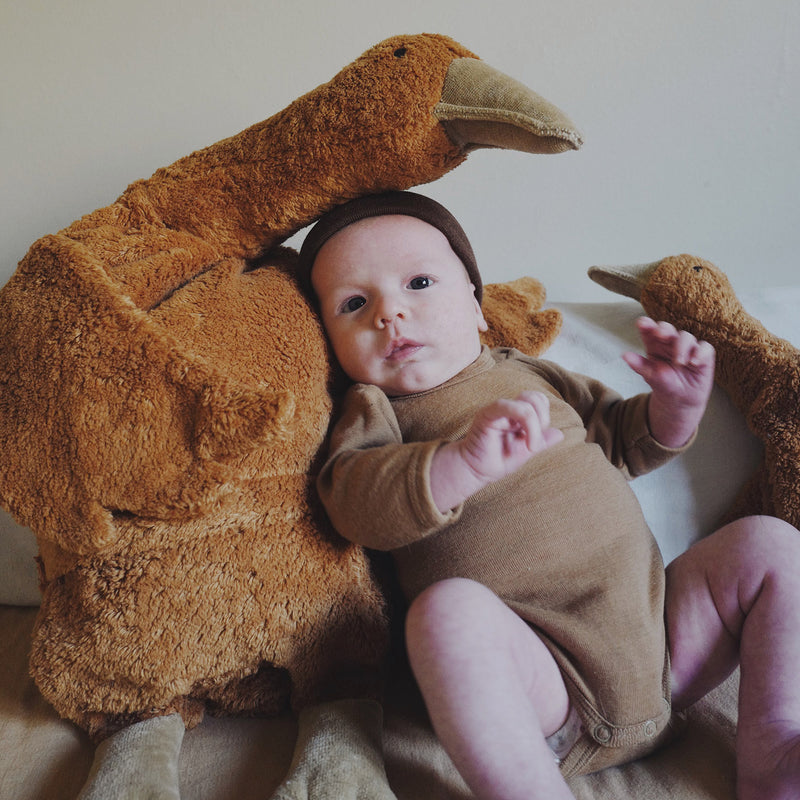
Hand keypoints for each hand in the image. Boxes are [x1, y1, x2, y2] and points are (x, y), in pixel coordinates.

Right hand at [459, 391, 563, 483]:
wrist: (476, 471)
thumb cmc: (497, 461)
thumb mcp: (525, 452)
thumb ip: (541, 441)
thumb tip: (560, 433)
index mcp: (517, 414)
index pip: (539, 401)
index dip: (545, 417)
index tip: (537, 441)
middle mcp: (508, 408)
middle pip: (536, 398)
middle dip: (543, 419)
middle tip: (534, 442)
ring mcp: (498, 409)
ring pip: (527, 403)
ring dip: (536, 426)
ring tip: (530, 446)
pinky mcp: (487, 414)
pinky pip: (509, 406)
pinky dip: (526, 424)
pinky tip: (527, 444)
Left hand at [622, 317, 714, 446]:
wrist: (680, 399)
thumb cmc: (663, 383)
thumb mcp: (650, 375)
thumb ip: (639, 365)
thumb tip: (624, 355)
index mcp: (654, 344)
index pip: (649, 329)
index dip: (646, 324)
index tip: (642, 324)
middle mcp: (671, 342)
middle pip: (667, 328)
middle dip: (664, 329)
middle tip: (660, 335)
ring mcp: (688, 347)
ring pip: (686, 336)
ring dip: (681, 347)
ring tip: (679, 362)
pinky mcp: (703, 355)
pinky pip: (705, 348)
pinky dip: (700, 353)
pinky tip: (694, 362)